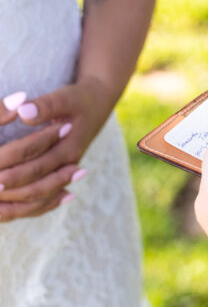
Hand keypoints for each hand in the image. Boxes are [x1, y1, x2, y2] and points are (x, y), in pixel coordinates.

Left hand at [0, 76, 112, 220]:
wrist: (99, 106)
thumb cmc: (79, 100)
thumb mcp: (66, 97)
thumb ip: (45, 105)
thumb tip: (23, 111)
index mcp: (69, 145)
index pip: (34, 155)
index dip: (11, 159)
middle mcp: (69, 164)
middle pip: (36, 182)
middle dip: (10, 186)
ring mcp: (66, 173)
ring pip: (41, 197)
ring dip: (17, 201)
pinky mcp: (62, 176)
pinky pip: (46, 200)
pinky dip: (29, 207)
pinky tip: (9, 210)